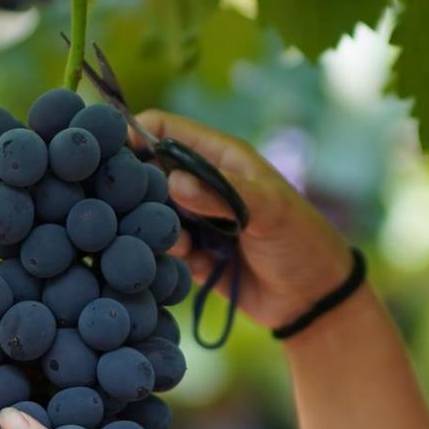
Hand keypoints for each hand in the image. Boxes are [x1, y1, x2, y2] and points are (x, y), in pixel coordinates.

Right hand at [135, 110, 353, 333]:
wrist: (315, 299)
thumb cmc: (302, 241)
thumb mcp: (269, 210)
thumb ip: (221, 195)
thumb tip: (172, 183)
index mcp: (220, 157)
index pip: (164, 129)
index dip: (135, 135)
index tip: (112, 157)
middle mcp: (203, 184)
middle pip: (148, 173)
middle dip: (137, 189)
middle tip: (137, 210)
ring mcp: (196, 220)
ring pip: (152, 214)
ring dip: (153, 228)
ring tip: (184, 244)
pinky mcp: (194, 255)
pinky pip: (163, 250)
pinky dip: (167, 257)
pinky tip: (193, 265)